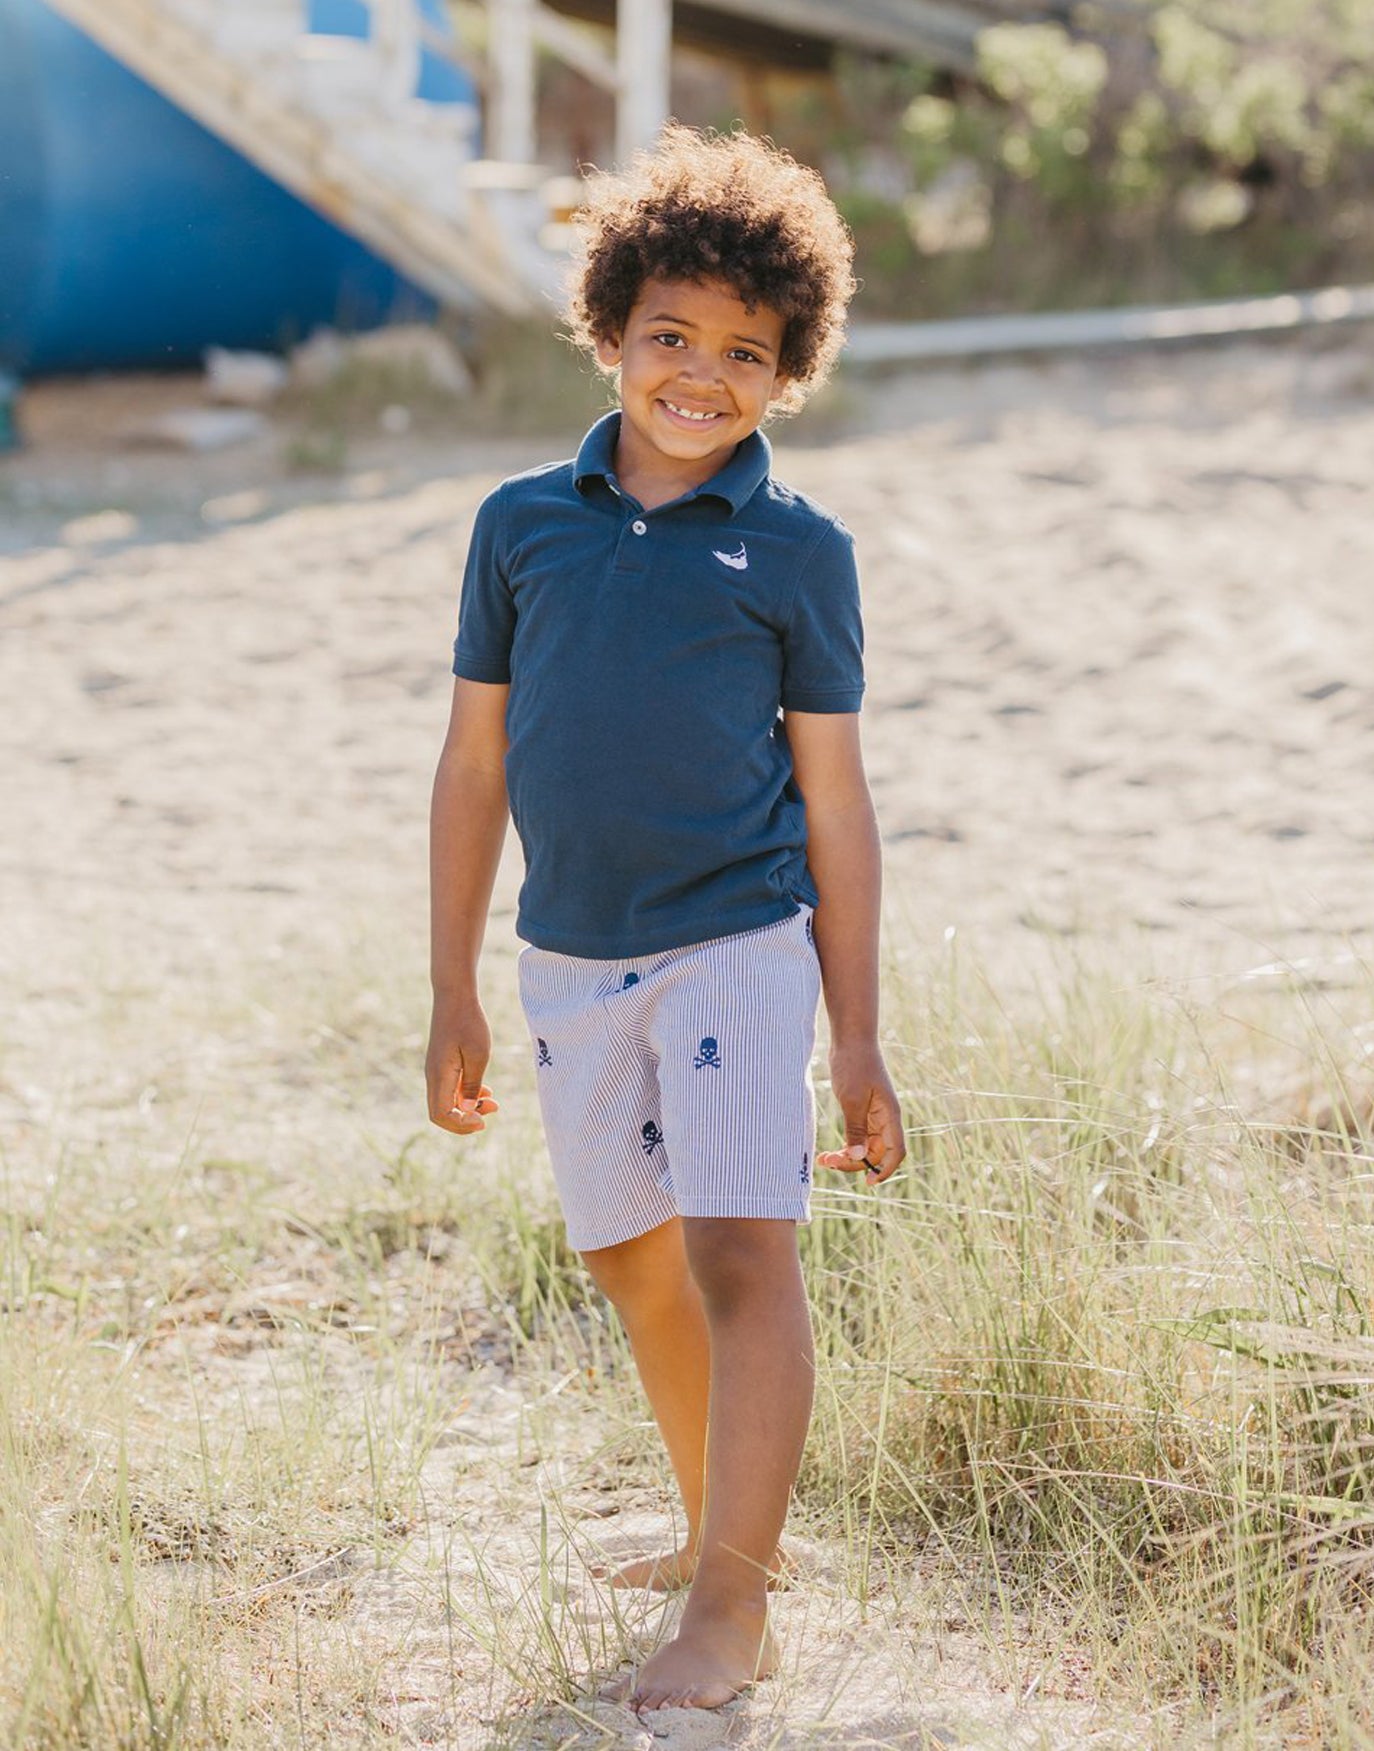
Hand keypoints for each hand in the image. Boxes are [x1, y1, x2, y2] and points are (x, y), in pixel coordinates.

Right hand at [426, 991, 499, 1135]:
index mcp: (439, 1076)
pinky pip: (450, 1090)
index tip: (484, 1119)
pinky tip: (485, 1091)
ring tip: (494, 1103)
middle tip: (492, 1112)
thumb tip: (468, 1111)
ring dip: (468, 1108)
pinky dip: (466, 1096)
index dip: (461, 1125)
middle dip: (465, 1120)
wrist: (454, 996)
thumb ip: (472, 1085)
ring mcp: (436, 1071)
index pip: (441, 1115)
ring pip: (446, 1102)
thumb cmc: (469, 1022)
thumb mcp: (478, 1055)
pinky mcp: (442, 1064)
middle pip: (440, 1114)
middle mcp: (433, 1076)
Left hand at [816, 1039, 904, 1184]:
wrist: (850, 1039)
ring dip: (848, 1156)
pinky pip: (857, 1135)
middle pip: (877, 1152)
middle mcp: (885, 1117)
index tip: (868, 1182)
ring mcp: (874, 1114)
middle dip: (855, 1163)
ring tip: (824, 1159)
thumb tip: (858, 1158)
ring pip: (865, 1146)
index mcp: (889, 1115)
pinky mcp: (862, 1110)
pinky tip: (830, 1150)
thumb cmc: (853, 1064)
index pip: (896, 1151)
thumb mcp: (852, 1099)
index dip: (885, 1170)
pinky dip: (846, 1145)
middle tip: (830, 1163)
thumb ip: (855, 1129)